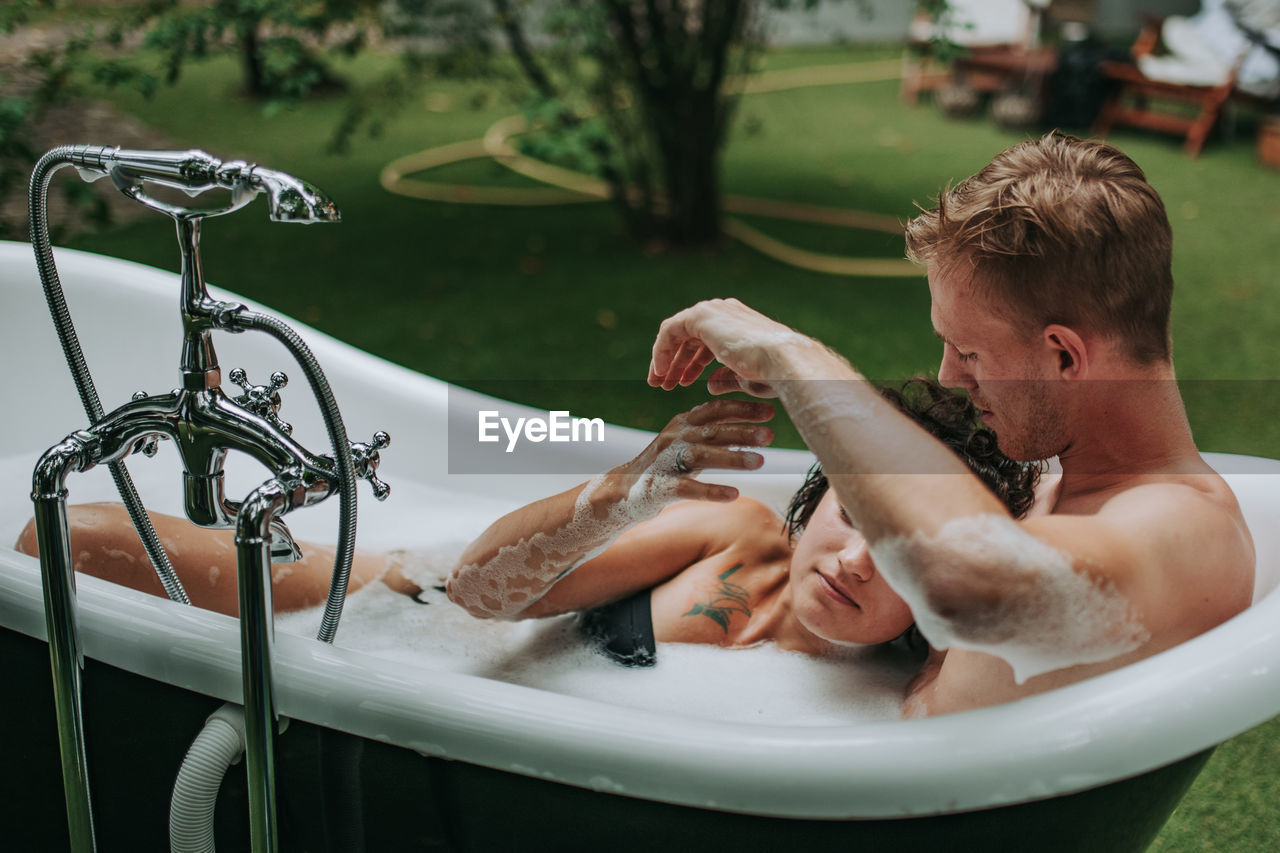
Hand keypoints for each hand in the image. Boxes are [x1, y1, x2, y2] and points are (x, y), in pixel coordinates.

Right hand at [614, 398, 775, 503]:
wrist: (621, 492)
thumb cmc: (662, 467)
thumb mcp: (685, 444)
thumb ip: (710, 435)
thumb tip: (749, 430)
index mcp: (681, 424)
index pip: (714, 410)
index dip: (742, 409)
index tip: (769, 411)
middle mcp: (674, 438)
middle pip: (712, 430)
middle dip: (743, 431)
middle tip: (770, 435)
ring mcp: (665, 462)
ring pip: (701, 455)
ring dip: (731, 456)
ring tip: (759, 461)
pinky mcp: (659, 487)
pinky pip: (687, 488)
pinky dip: (711, 490)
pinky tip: (733, 494)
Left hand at [647, 298, 809, 393]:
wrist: (783, 362)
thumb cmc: (772, 373)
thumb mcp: (744, 377)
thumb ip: (725, 377)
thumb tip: (710, 384)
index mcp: (738, 322)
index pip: (706, 340)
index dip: (691, 363)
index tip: (682, 383)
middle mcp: (724, 312)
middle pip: (690, 336)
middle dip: (676, 362)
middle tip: (665, 385)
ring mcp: (712, 311)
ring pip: (677, 333)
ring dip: (667, 359)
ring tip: (660, 384)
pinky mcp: (700, 316)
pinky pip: (670, 331)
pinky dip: (662, 351)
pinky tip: (662, 372)